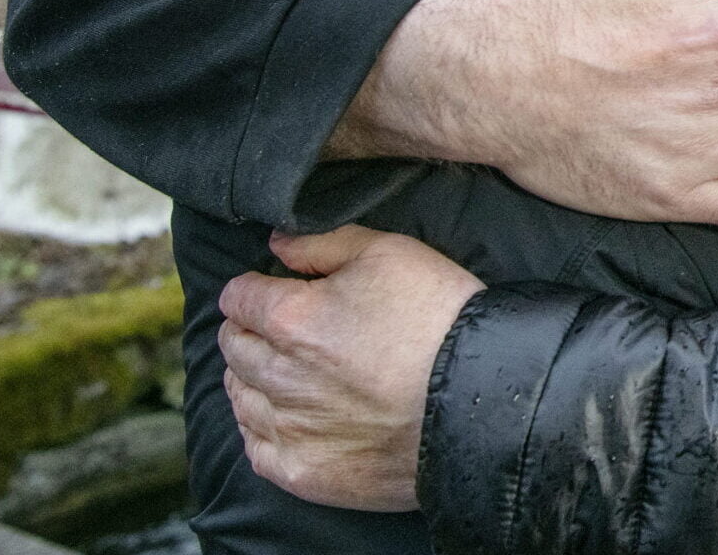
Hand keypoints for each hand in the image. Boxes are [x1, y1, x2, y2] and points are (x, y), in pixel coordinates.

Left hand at [218, 227, 481, 511]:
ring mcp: (291, 430)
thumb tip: (277, 245)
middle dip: (252, 331)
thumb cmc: (441, 317)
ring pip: (241, 398)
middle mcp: (280, 377)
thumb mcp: (391, 253)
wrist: (484, 398)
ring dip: (254, 379)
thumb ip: (324, 243)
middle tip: (284, 330)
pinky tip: (290, 417)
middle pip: (234, 348)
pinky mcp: (306, 473)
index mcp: (292, 318)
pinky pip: (257, 449)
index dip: (255, 288)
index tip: (274, 291)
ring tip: (290, 372)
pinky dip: (264, 429)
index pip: (237, 297)